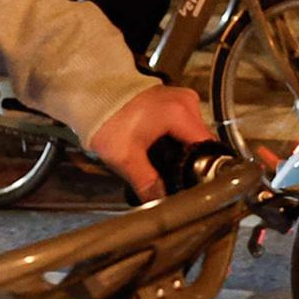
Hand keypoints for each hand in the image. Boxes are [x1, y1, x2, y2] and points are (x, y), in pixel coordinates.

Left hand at [88, 84, 213, 201]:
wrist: (91, 96)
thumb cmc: (106, 119)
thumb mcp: (126, 158)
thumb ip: (147, 183)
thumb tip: (161, 203)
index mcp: (180, 113)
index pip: (207, 146)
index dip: (202, 167)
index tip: (192, 179)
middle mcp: (185, 101)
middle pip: (201, 140)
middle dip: (190, 158)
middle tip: (172, 173)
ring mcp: (180, 98)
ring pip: (193, 132)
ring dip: (183, 147)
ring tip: (163, 158)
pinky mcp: (172, 99)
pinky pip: (184, 122)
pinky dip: (176, 136)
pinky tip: (160, 145)